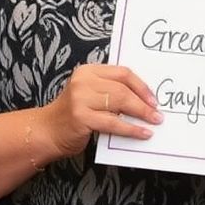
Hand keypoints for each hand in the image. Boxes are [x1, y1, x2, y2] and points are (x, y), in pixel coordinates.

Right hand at [37, 64, 160, 159]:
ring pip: (119, 103)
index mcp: (89, 71)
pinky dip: (131, 129)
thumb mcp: (91, 96)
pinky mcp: (81, 117)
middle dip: (144, 102)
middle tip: (157, 113)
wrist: (47, 131)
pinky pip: (113, 123)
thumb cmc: (74, 115)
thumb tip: (146, 99)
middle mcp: (83, 81)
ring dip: (141, 114)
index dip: (141, 86)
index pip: (122, 73)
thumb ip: (111, 92)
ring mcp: (80, 98)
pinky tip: (142, 133)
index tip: (154, 98)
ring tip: (153, 122)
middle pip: (122, 88)